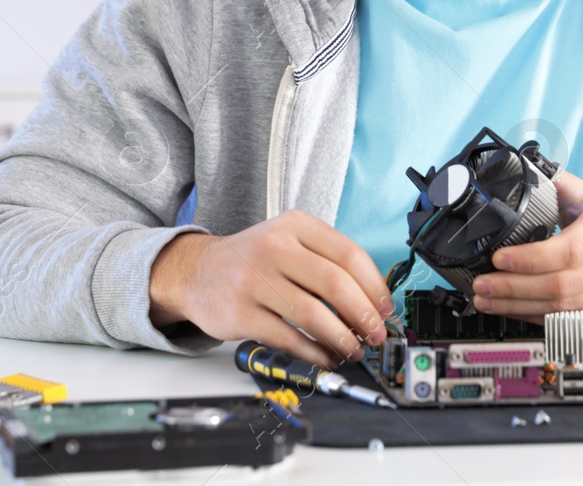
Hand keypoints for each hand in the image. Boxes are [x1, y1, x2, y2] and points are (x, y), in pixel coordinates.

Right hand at [148, 210, 392, 368]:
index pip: (349, 254)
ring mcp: (255, 280)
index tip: (385, 308)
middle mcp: (275, 248)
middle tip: (375, 334)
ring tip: (353, 350)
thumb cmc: (253, 260)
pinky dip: (315, 353)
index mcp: (295, 226)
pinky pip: (289, 338)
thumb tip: (373, 301)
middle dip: (364, 315)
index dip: (375, 286)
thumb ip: (327, 261)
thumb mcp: (289, 240)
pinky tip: (326, 357)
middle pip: (336, 284)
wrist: (197, 272)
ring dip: (342, 339)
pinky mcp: (241, 313)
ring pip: (314, 315)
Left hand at [469, 172, 582, 322]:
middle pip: (560, 286)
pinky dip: (536, 318)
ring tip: (487, 300)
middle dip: (514, 289)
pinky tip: (513, 312)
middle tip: (482, 285)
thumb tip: (519, 169)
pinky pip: (569, 322)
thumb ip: (557, 183)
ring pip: (562, 309)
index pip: (568, 250)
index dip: (530, 259)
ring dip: (518, 307)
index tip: (499, 258)